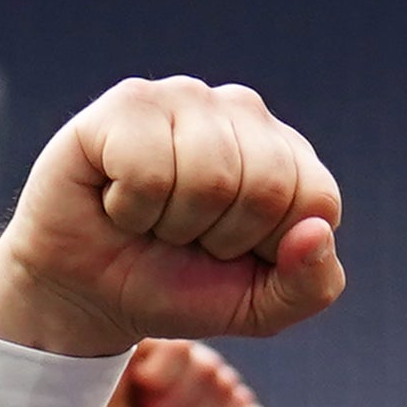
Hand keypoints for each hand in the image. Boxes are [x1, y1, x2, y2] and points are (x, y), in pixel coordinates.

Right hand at [0, 79, 346, 359]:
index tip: (233, 253)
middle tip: (186, 237)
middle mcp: (243, 112)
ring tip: (153, 217)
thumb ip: (311, 286)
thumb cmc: (178, 286)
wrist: (89, 294)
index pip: (316, 199)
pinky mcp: (128, 102)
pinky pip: (150, 169)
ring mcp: (185, 97)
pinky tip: (118, 199)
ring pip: (210, 176)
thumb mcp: (259, 308)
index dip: (270, 248)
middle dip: (222, 238)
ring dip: (173, 223)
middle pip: (268, 186)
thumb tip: (316, 232)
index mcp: (287, 155)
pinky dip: (131, 207)